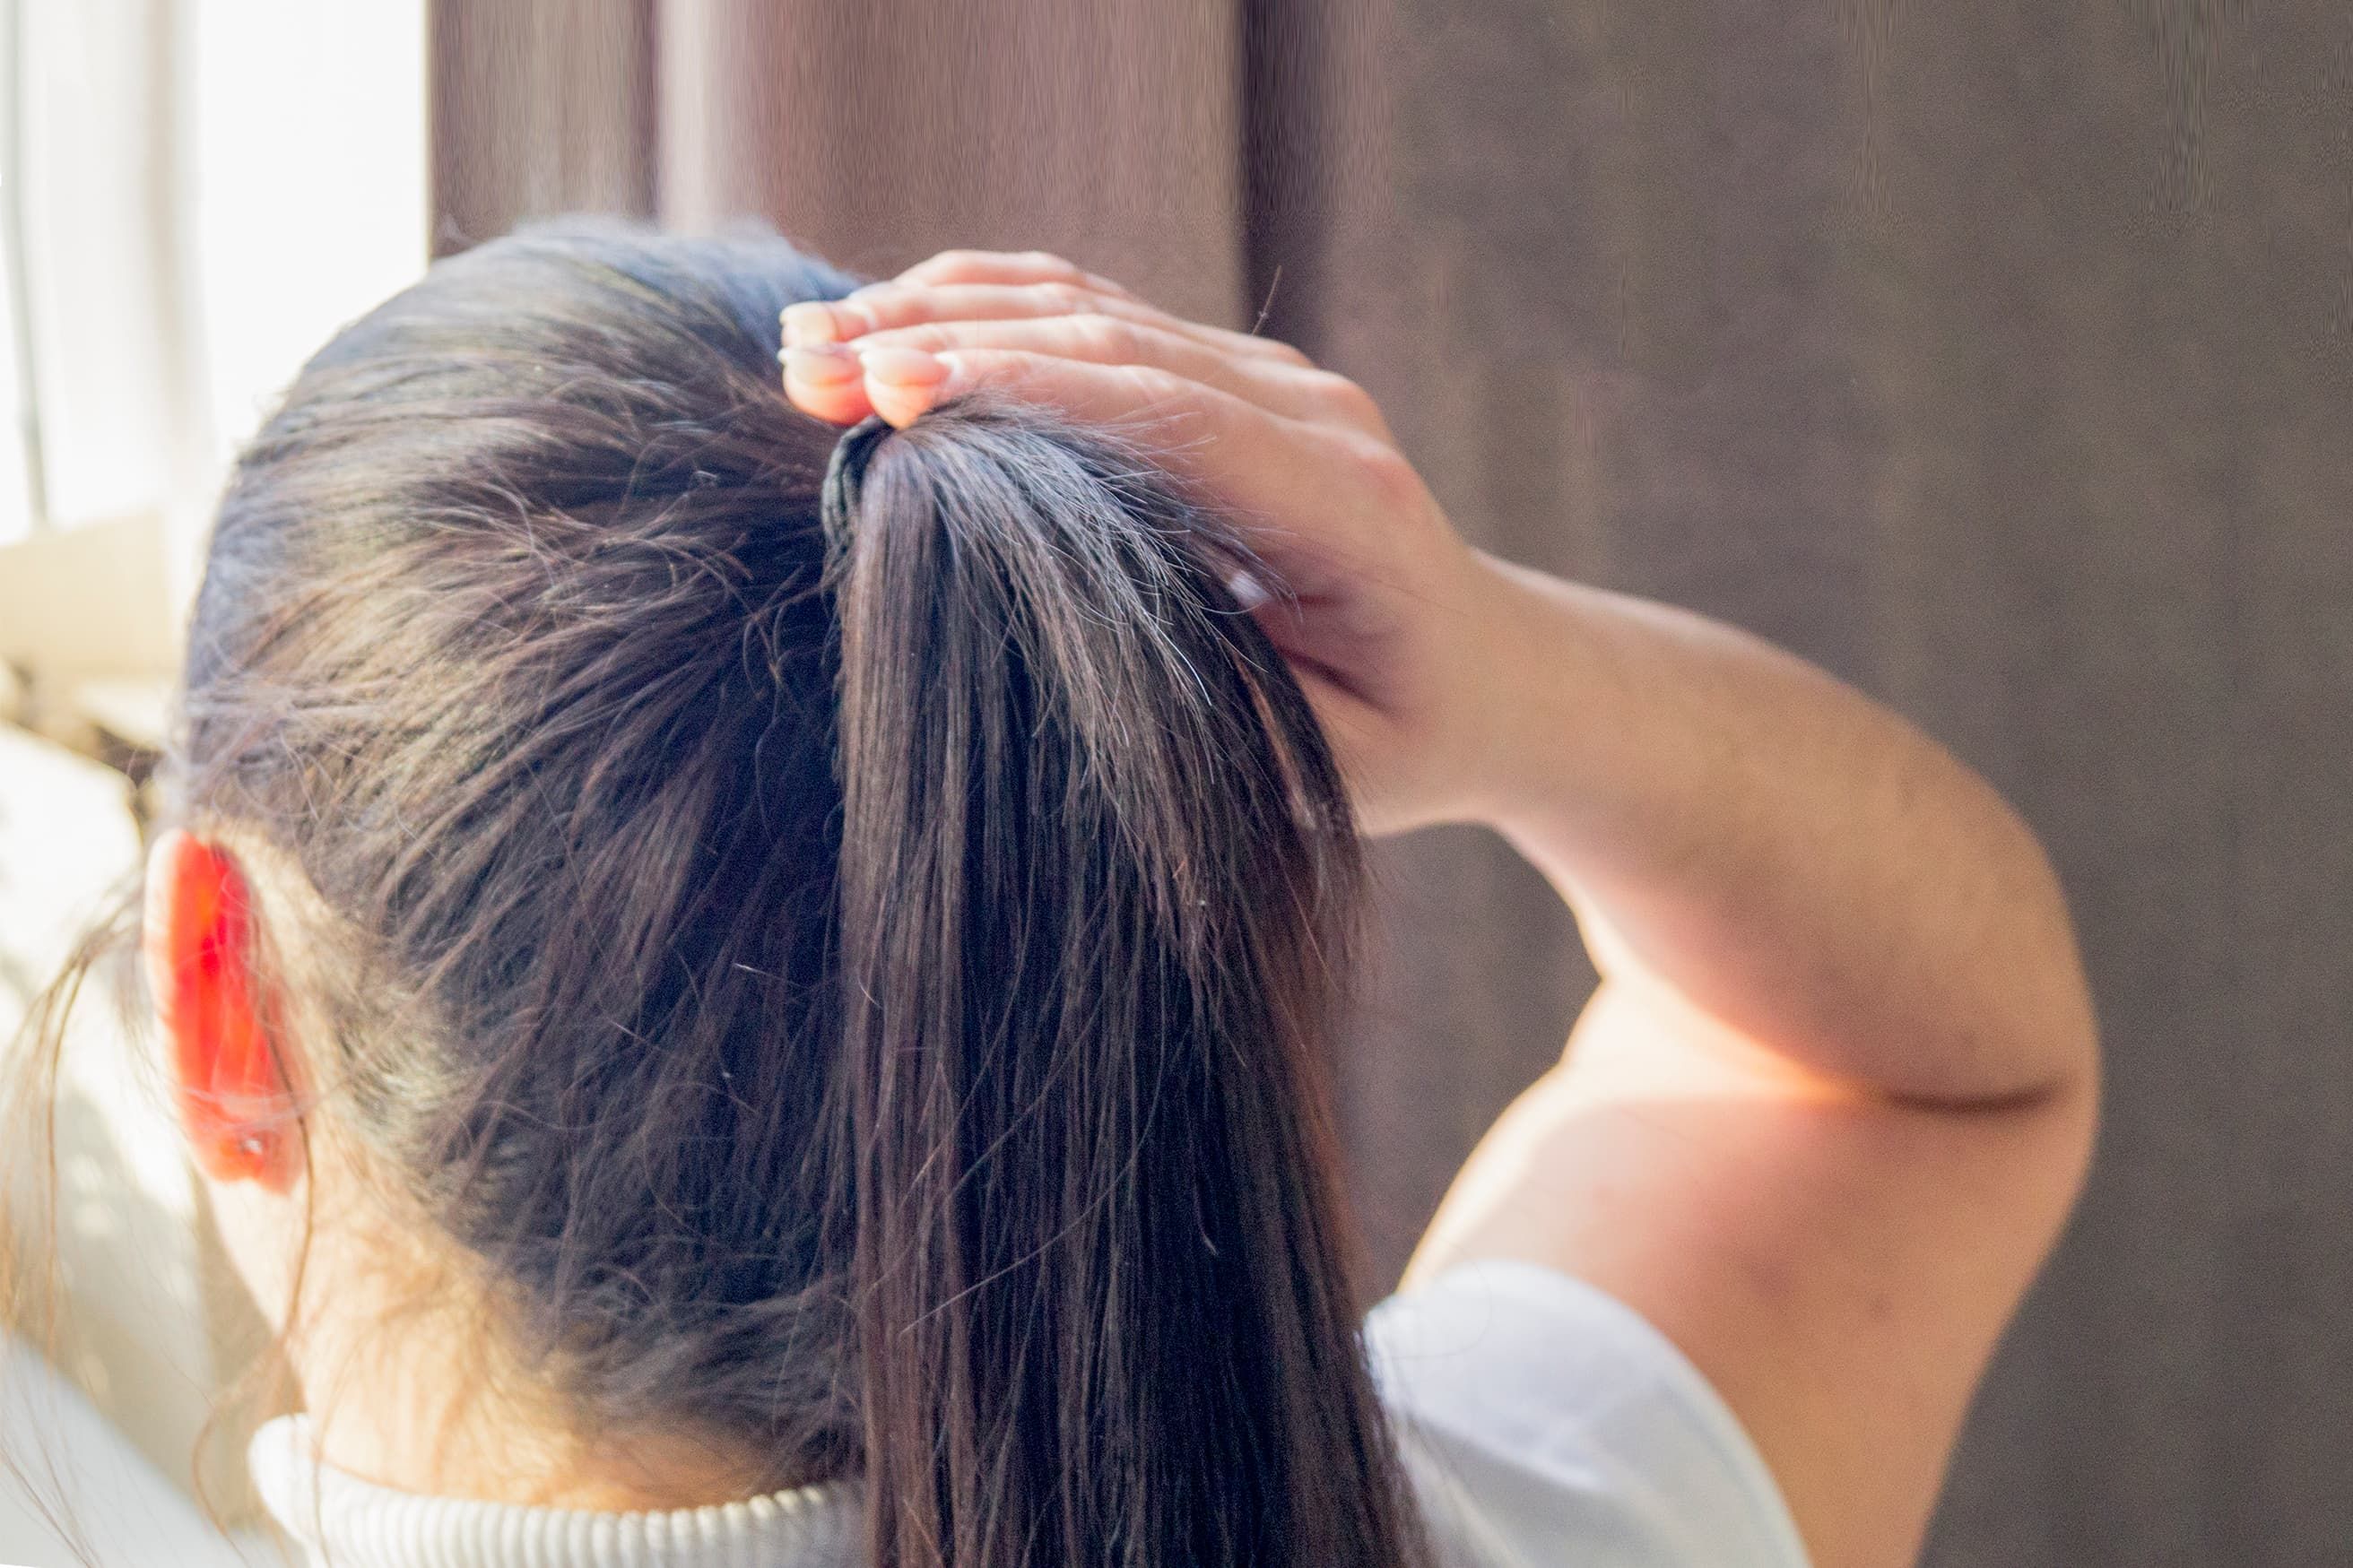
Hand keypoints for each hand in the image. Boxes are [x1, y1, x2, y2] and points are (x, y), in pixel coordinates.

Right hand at [779, 248, 1508, 834]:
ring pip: (1092, 311)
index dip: (1024, 391)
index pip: (1167, 417)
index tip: (890, 390)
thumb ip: (1220, 698)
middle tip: (804, 368)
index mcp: (1343, 507)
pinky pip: (1098, 322)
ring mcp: (1273, 385)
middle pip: (1111, 341)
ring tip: (808, 345)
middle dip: (947, 341)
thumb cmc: (1408, 742)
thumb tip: (1055, 644)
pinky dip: (988, 317)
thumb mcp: (1327, 765)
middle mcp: (1312, 418)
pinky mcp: (1230, 383)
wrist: (1495, 679)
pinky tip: (888, 328)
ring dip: (945, 315)